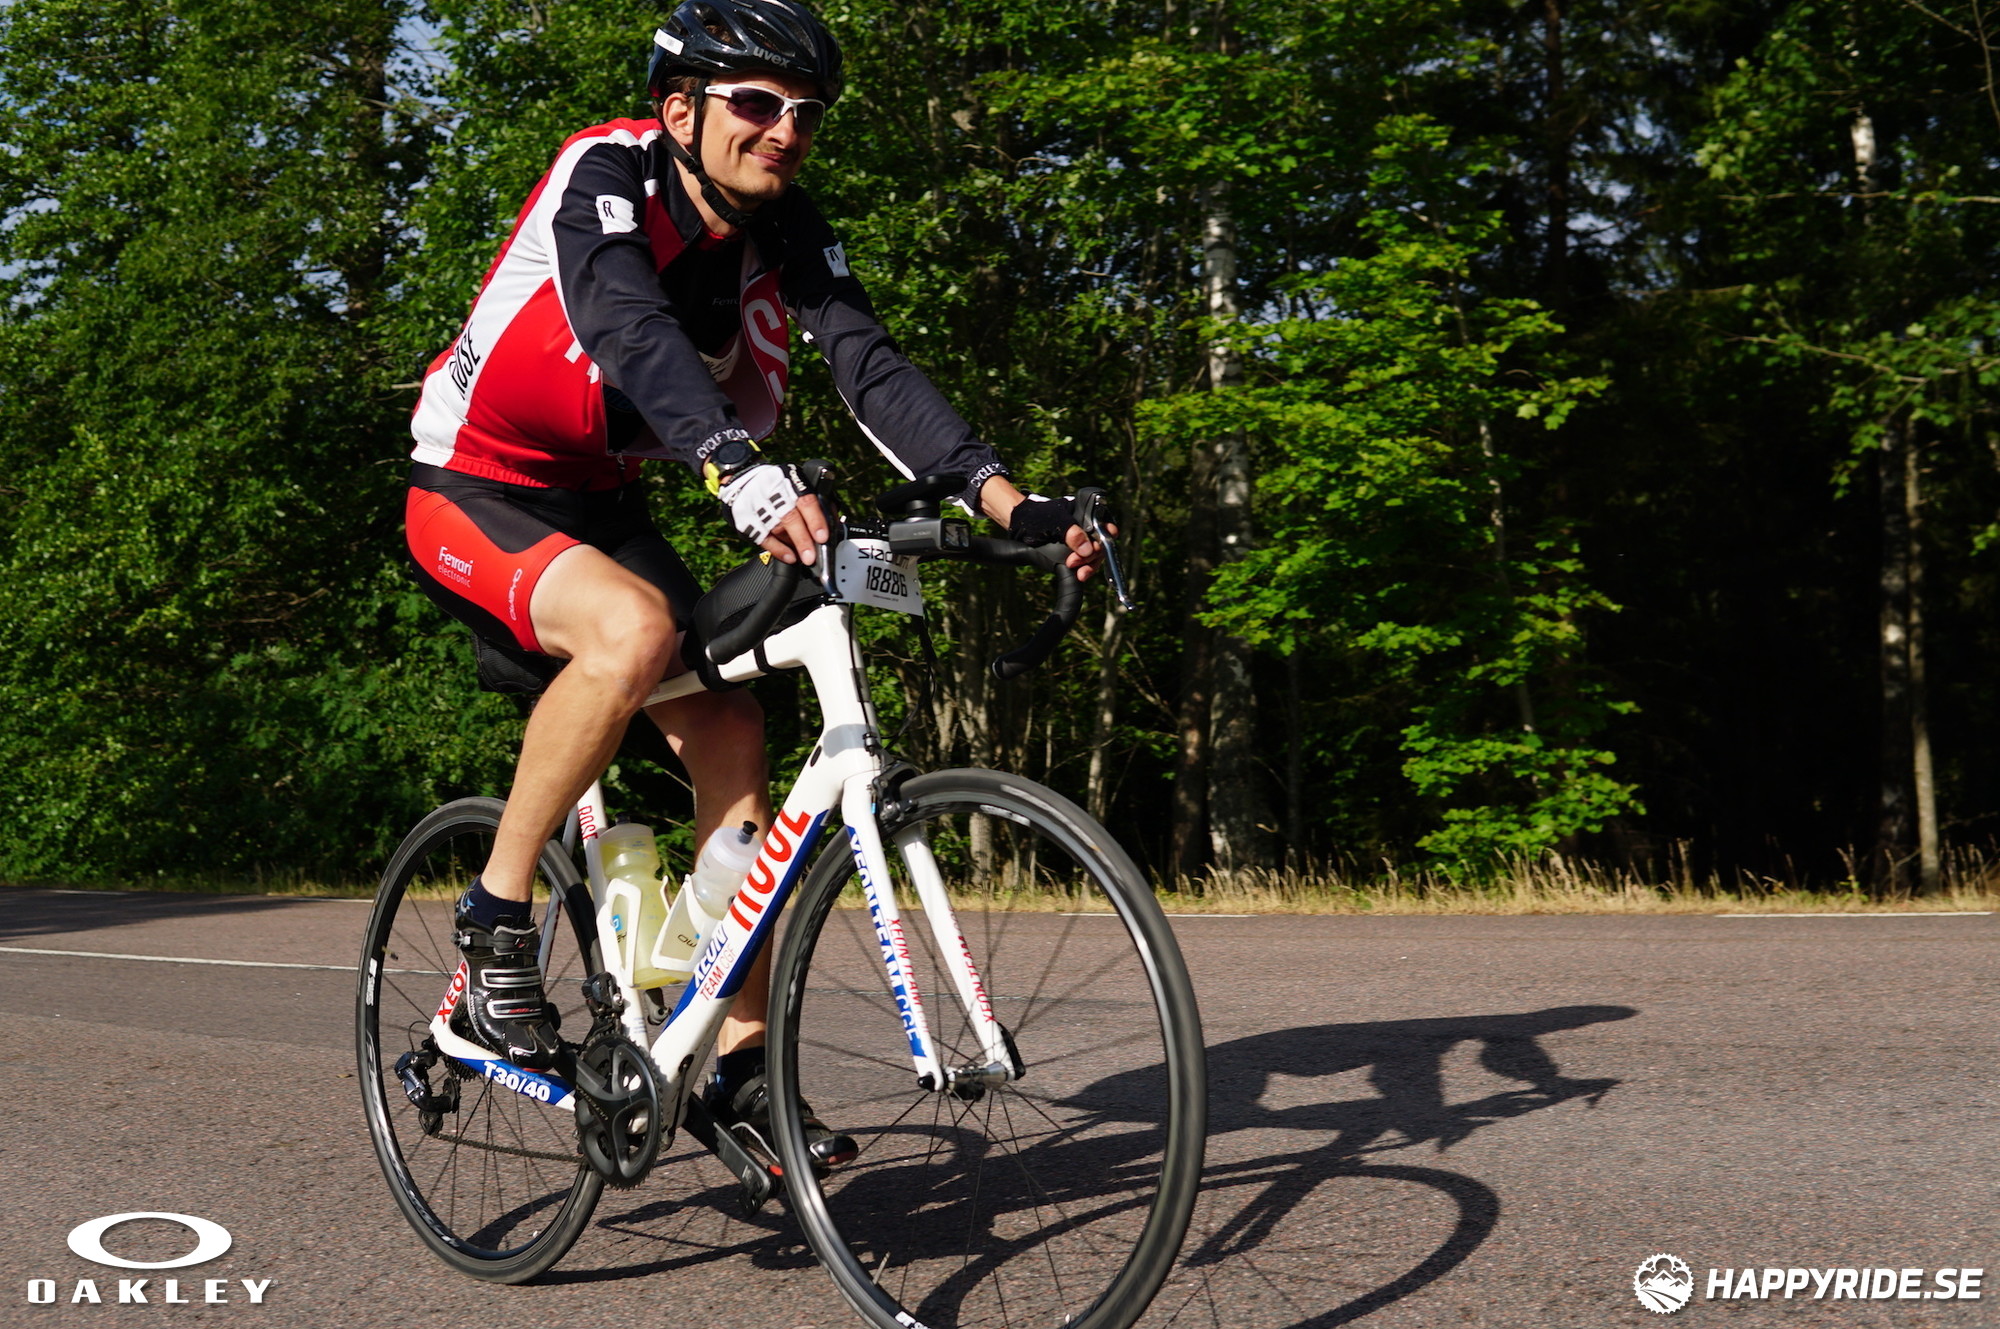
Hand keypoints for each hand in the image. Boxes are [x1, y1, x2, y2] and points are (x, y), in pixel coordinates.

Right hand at [720, 462, 827, 564]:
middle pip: (789, 517)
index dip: (815, 520)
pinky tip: (788, 557)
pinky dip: (777, 550)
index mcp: (790, 480)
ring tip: (803, 557)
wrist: (743, 479)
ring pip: (776, 529)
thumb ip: (817, 502)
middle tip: (811, 557)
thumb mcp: (799, 484)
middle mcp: (772, 491)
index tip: (822, 537)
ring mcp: (755, 504)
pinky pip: (762, 538)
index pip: (805, 501)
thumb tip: (833, 525)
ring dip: (791, 546)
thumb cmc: (779, 485)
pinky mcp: (744, 518)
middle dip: (802, 539)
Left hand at [989, 483, 1115, 582]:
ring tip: (1078, 572)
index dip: (1105, 539)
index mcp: (1087, 514)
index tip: (1094, 549)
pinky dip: (1083, 570)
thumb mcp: (1055, 522)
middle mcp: (1087, 528)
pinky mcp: (1074, 553)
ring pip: (1094, 557)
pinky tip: (1078, 575)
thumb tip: (1088, 550)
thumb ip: (1072, 533)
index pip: (1106, 526)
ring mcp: (1081, 542)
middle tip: (1074, 562)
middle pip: (1101, 545)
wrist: (1018, 524)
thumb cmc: (1036, 515)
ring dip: (1088, 566)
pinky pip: (1084, 563)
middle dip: (1091, 556)